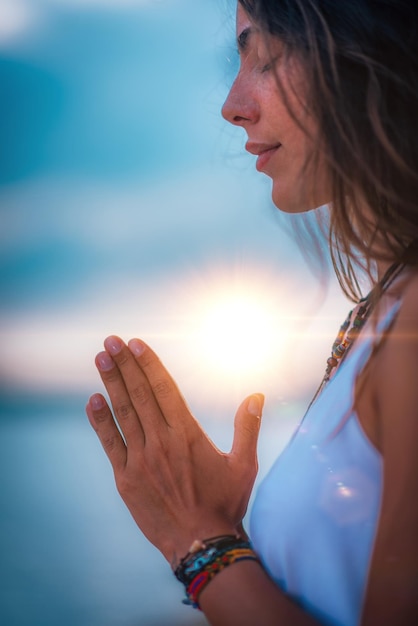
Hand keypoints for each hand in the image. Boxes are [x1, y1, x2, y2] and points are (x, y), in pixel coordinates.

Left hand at [86, 335, 263, 566]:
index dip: (149, 363)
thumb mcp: (244, 464)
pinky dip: (100, 421)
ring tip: (100, 358)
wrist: (201, 545)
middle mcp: (161, 441)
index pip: (164, 388)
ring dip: (111, 383)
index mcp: (187, 434)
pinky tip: (92, 401)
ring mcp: (140, 459)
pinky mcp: (126, 478)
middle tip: (111, 341)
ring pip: (123, 413)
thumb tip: (256, 394)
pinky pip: (110, 444)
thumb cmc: (225, 503)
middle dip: (125, 364)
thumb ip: (247, 426)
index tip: (136, 343)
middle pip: (140, 394)